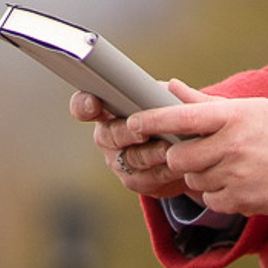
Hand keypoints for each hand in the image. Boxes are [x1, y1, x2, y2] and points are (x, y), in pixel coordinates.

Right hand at [76, 87, 193, 199]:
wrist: (185, 152)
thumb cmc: (170, 118)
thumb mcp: (168, 100)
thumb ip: (167, 93)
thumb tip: (172, 86)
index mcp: (108, 111)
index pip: (84, 107)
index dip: (83, 105)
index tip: (93, 102)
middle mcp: (107, 137)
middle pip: (110, 135)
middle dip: (127, 133)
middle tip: (142, 132)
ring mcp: (119, 162)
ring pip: (131, 159)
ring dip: (150, 154)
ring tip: (167, 149)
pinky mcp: (136, 182)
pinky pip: (148, 179)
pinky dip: (165, 172)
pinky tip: (179, 165)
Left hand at [117, 83, 267, 220]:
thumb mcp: (250, 109)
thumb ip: (207, 104)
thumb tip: (171, 87)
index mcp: (233, 118)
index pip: (181, 117)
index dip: (152, 120)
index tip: (132, 122)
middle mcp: (232, 146)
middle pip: (179, 157)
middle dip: (178, 157)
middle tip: (192, 152)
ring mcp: (237, 176)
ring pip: (192, 181)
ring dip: (199, 176)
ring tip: (226, 166)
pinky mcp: (242, 201)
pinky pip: (209, 200)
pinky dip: (216, 195)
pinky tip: (236, 183)